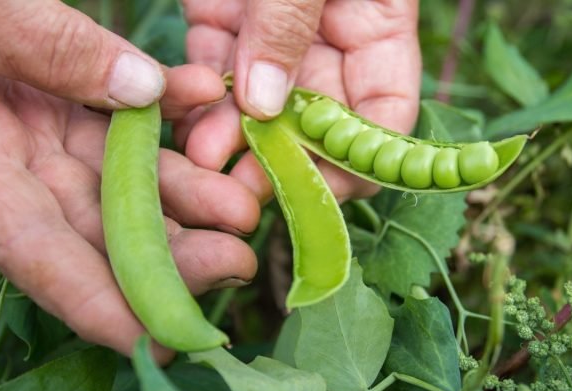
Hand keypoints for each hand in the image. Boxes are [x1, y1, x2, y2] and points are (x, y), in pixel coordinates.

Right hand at [0, 0, 259, 362]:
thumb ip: (39, 48)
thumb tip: (142, 90)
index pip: (36, 253)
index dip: (97, 301)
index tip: (158, 341)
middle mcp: (18, 164)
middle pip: (101, 226)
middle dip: (172, 254)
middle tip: (235, 263)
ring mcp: (50, 132)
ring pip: (129, 175)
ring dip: (190, 189)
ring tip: (242, 206)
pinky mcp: (74, 94)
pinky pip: (131, 107)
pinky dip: (171, 102)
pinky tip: (210, 94)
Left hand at [180, 0, 419, 202]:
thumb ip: (290, 21)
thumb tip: (264, 102)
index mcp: (376, 24)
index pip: (383, 112)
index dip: (357, 159)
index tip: (321, 191)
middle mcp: (328, 40)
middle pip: (312, 120)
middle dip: (282, 159)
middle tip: (247, 190)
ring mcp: (272, 34)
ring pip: (257, 104)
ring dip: (232, 138)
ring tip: (205, 159)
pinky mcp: (221, 18)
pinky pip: (211, 71)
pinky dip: (199, 102)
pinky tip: (189, 128)